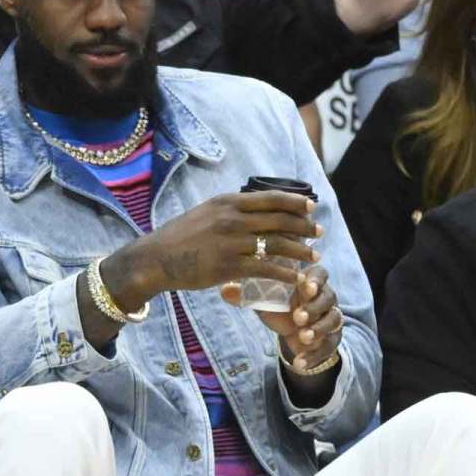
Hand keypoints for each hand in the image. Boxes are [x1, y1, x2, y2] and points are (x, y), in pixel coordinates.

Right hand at [102, 191, 320, 309]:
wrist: (156, 259)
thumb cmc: (179, 237)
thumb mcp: (205, 213)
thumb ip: (229, 211)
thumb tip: (252, 209)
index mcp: (227, 202)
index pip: (270, 198)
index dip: (295, 202)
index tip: (311, 206)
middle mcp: (232, 219)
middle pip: (279, 220)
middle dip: (304, 226)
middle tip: (319, 233)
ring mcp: (231, 243)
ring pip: (277, 244)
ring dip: (300, 250)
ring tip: (314, 256)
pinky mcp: (228, 267)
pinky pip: (265, 269)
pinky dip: (285, 273)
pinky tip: (297, 277)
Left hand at [224, 264, 340, 370]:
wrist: (292, 330)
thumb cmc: (279, 305)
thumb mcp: (263, 299)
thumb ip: (246, 294)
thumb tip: (225, 290)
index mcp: (309, 281)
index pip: (319, 273)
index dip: (314, 280)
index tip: (303, 287)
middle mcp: (324, 297)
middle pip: (329, 297)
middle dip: (314, 307)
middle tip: (298, 316)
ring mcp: (330, 317)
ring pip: (334, 320)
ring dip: (318, 329)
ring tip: (302, 337)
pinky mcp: (331, 338)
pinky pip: (330, 346)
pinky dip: (315, 355)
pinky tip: (300, 363)